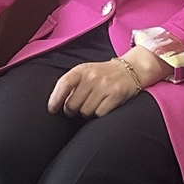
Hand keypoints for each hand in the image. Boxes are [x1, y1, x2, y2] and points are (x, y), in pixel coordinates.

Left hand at [47, 46, 168, 117]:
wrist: (131, 69)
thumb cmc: (103, 74)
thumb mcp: (86, 72)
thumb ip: (72, 84)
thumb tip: (57, 104)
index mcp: (82, 69)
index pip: (63, 84)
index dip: (55, 99)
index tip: (52, 110)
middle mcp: (92, 76)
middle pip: (72, 104)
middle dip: (73, 110)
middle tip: (78, 107)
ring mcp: (105, 85)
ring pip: (85, 112)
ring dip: (87, 112)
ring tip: (94, 104)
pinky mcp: (116, 95)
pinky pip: (99, 114)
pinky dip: (100, 113)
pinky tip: (104, 105)